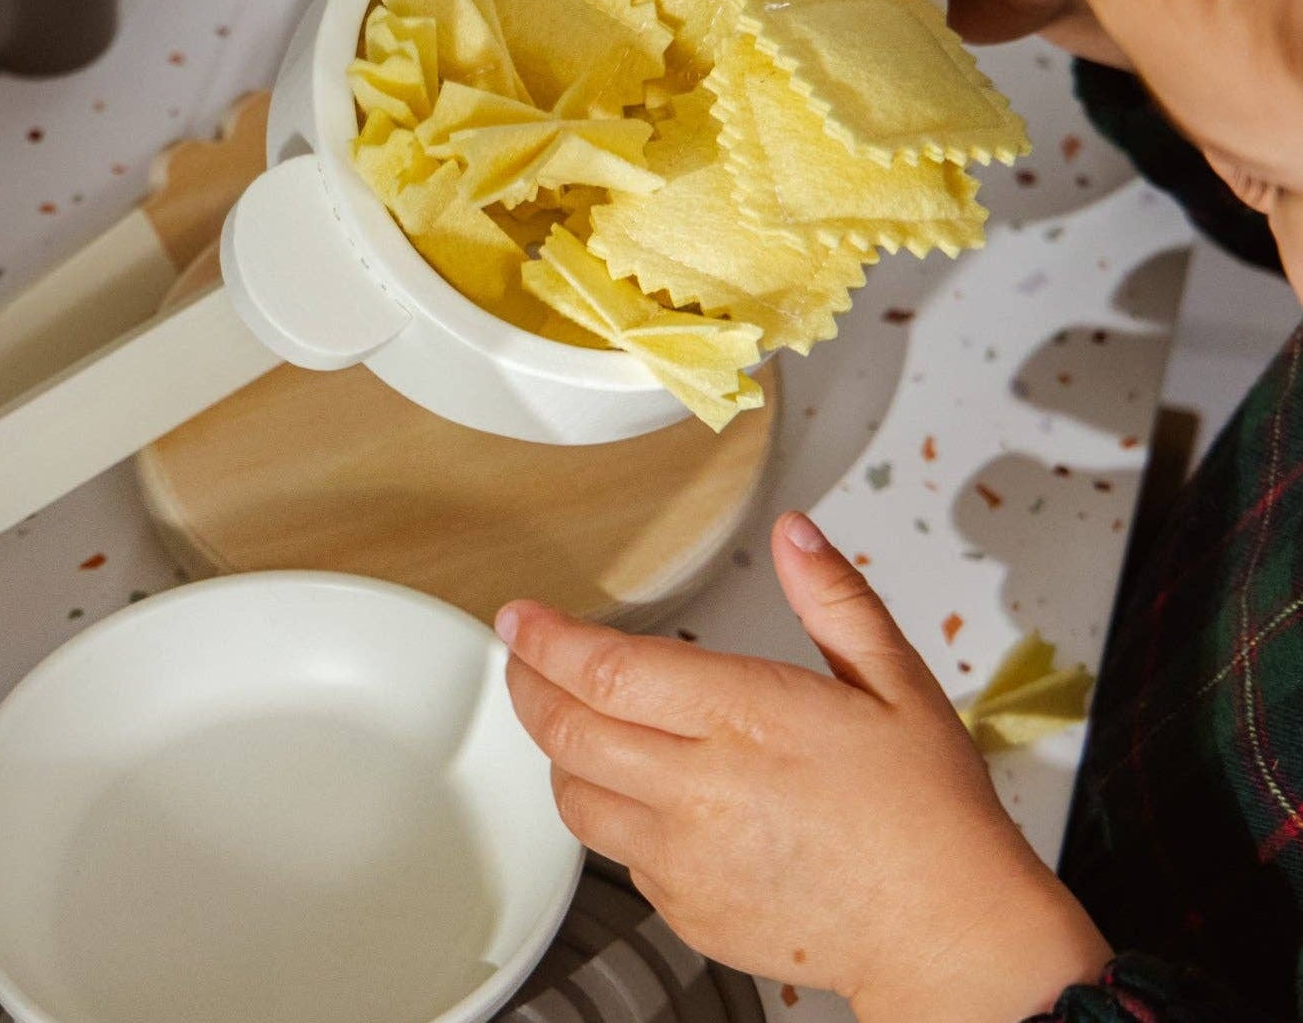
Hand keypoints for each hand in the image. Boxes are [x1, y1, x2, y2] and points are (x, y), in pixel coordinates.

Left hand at [498, 512, 1109, 1022]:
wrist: (953, 939)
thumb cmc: (929, 815)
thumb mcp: (896, 683)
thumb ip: (834, 599)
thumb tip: (794, 533)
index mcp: (746, 718)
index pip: (606, 672)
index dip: (546, 639)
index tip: (519, 616)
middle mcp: (702, 790)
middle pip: (567, 732)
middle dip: (527, 685)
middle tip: (522, 656)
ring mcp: (687, 860)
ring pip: (576, 799)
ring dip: (559, 751)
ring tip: (572, 717)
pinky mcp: (688, 911)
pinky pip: (618, 856)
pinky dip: (610, 815)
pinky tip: (638, 790)